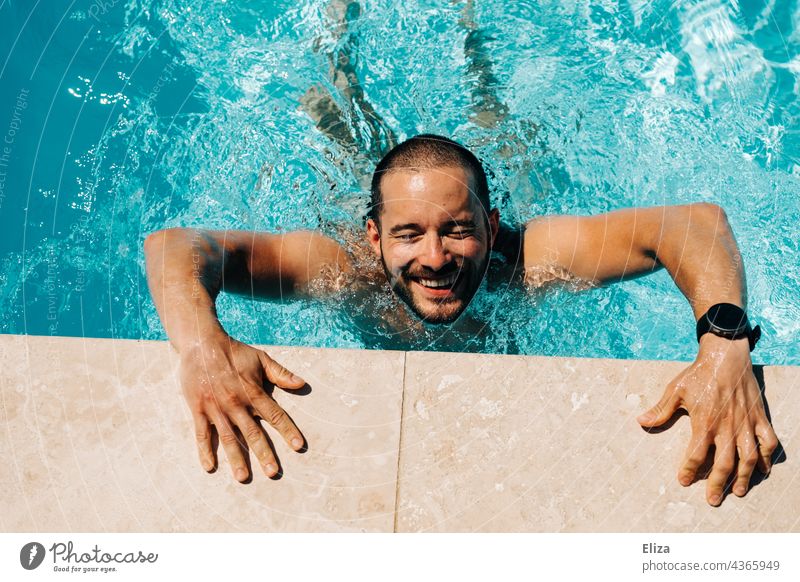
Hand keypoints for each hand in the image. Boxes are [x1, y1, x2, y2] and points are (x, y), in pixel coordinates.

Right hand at [179, 333, 306, 481]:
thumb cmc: (234, 352)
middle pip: (253, 433)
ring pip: (228, 438)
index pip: (275, 415)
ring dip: (236, 459)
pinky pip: (202, 434)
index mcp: (254, 392)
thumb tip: (302, 383)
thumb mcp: (261, 359)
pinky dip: (204, 451)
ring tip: (243, 477)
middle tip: (273, 473)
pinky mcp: (199, 409)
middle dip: (264, 454)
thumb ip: (281, 373)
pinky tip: (209, 467)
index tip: (298, 446)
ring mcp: (216, 408)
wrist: (201, 343)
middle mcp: (236, 403)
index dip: (288, 431)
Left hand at [637, 334, 778, 505]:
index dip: (689, 470)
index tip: (683, 481)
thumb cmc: (698, 374)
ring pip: (749, 457)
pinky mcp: (759, 417)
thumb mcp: (675, 390)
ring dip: (744, 477)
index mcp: (705, 422)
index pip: (696, 454)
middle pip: (725, 463)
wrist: (725, 356)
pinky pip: (768, 442)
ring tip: (738, 491)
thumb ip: (660, 410)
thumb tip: (640, 421)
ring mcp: (745, 423)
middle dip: (717, 484)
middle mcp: (727, 427)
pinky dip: (768, 457)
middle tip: (712, 500)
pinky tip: (764, 470)